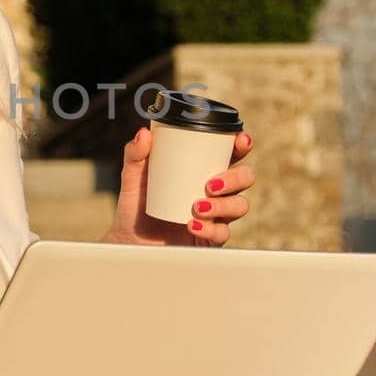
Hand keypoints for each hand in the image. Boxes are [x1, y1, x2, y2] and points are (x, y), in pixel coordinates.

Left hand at [101, 127, 254, 246]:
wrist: (130, 241)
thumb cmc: (136, 207)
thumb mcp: (133, 178)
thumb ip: (135, 155)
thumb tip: (143, 134)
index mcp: (203, 170)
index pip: (231, 153)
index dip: (242, 145)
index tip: (240, 141)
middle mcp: (216, 191)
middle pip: (245, 178)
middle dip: (235, 178)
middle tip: (210, 184)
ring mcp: (216, 215)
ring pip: (239, 205)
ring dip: (223, 204)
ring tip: (197, 206)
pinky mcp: (210, 238)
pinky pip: (222, 233)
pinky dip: (209, 228)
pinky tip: (192, 225)